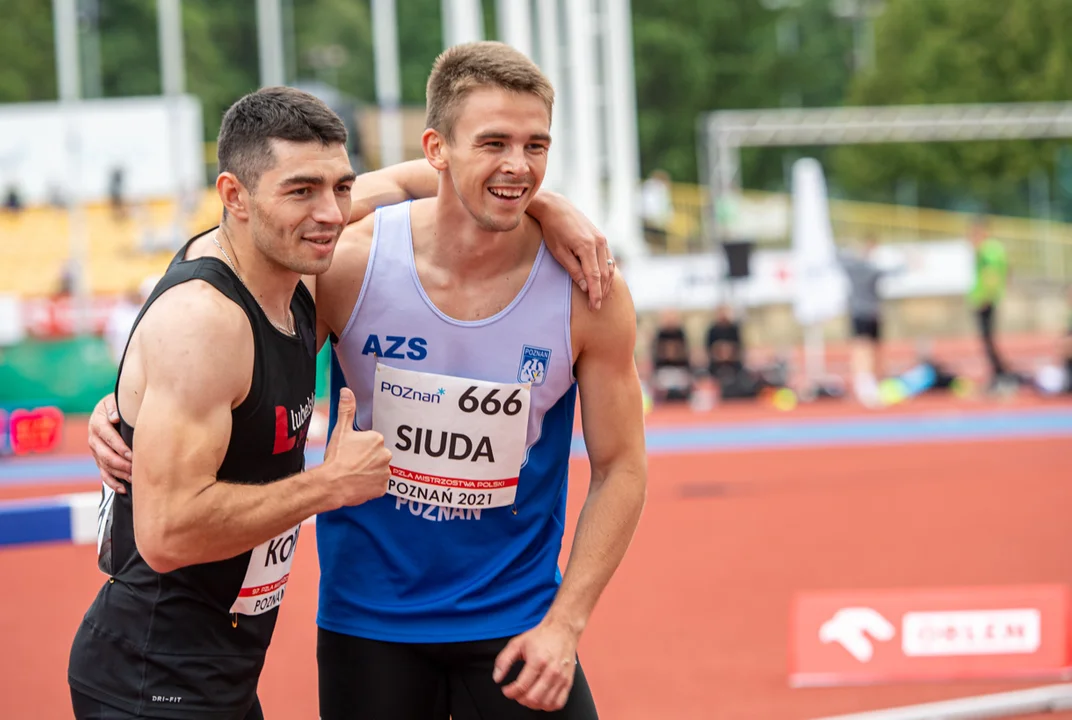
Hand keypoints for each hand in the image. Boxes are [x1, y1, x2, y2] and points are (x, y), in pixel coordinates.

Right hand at [88, 394, 131, 493]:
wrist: (109, 409)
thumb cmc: (119, 404)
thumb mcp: (115, 400)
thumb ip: (115, 407)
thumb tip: (115, 417)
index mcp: (98, 422)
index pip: (108, 437)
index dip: (119, 447)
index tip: (132, 454)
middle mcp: (94, 438)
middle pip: (105, 454)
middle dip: (121, 463)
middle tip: (135, 468)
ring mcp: (95, 450)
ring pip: (105, 465)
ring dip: (119, 474)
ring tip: (134, 478)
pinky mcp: (99, 458)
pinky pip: (103, 473)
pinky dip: (112, 483)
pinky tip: (123, 489)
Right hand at [322, 387, 391, 506]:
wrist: (332, 484)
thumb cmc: (336, 458)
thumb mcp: (340, 431)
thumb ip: (346, 410)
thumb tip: (346, 391)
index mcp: (377, 439)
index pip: (371, 442)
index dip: (359, 447)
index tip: (350, 452)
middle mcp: (386, 454)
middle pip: (377, 455)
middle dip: (367, 459)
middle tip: (351, 463)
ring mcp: (385, 472)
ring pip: (378, 470)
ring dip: (369, 472)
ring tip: (353, 474)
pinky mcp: (382, 488)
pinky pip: (378, 485)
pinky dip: (370, 485)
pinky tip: (358, 483)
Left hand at [492, 618, 579, 710]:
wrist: (562, 630)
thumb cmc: (540, 636)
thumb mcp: (517, 643)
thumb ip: (503, 661)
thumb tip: (497, 678)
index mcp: (537, 660)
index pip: (521, 686)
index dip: (510, 692)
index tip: (506, 690)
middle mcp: (551, 671)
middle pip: (533, 698)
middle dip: (519, 699)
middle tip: (516, 693)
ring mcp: (561, 678)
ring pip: (545, 703)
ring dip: (532, 704)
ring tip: (526, 695)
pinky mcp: (568, 682)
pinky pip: (558, 703)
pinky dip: (547, 705)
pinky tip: (540, 698)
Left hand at [534, 191, 615, 310]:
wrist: (557, 208)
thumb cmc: (553, 231)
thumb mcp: (559, 253)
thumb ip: (574, 270)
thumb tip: (586, 287)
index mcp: (587, 247)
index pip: (594, 277)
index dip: (595, 294)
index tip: (594, 307)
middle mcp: (599, 243)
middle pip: (604, 274)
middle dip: (601, 292)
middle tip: (596, 307)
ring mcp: (602, 239)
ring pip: (609, 267)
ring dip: (606, 284)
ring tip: (601, 297)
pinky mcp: (601, 238)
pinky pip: (609, 259)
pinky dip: (608, 272)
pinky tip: (604, 281)